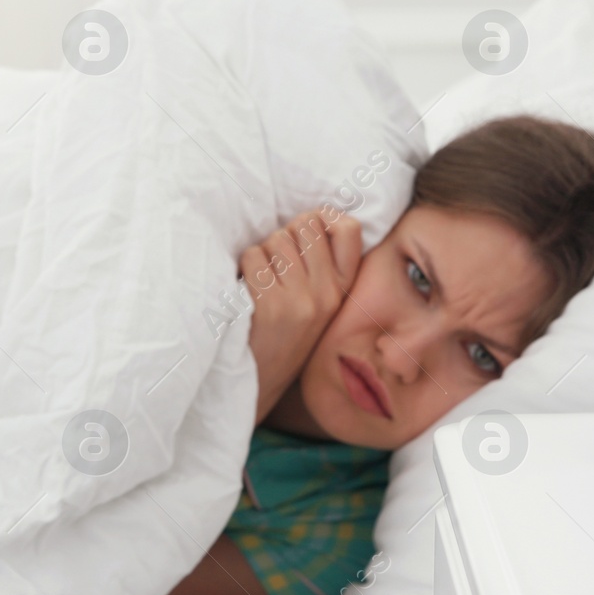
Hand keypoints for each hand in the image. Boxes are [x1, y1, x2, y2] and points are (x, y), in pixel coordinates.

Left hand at [240, 210, 362, 421]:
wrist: (261, 380)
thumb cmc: (285, 331)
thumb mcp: (319, 300)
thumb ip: (322, 262)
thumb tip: (312, 214)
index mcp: (343, 288)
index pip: (349, 228)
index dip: (323, 218)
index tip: (306, 231)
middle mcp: (328, 293)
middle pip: (304, 226)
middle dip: (284, 235)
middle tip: (276, 263)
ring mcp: (302, 300)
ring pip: (276, 240)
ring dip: (261, 254)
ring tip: (262, 280)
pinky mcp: (273, 306)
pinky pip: (253, 257)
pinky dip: (244, 268)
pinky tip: (248, 290)